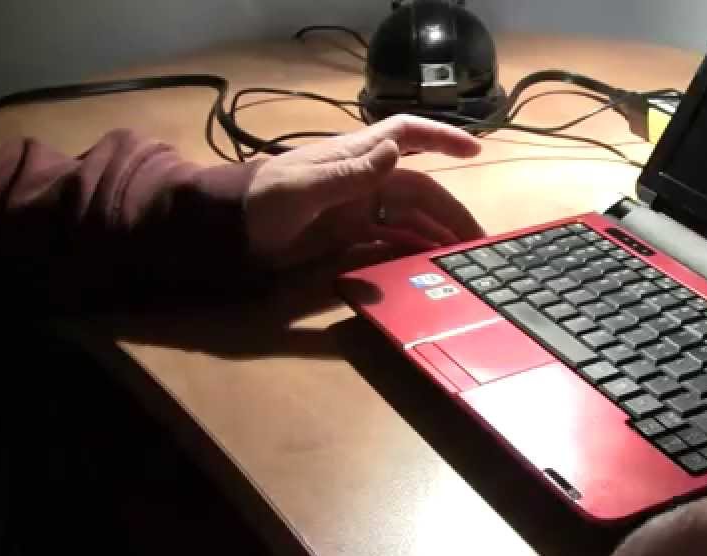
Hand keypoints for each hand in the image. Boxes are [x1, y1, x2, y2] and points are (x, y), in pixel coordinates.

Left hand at [244, 115, 484, 268]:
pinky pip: (389, 241)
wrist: (228, 231)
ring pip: (409, 219)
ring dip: (435, 236)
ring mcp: (358, 210)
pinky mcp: (348, 236)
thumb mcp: (304, 186)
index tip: (475, 149)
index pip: (407, 136)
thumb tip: (397, 151)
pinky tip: (429, 267)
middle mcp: (364, 181)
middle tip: (477, 241)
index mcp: (356, 158)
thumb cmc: (262, 200)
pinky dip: (411, 252)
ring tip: (461, 260)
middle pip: (420, 191)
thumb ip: (350, 173)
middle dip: (450, 212)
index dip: (442, 138)